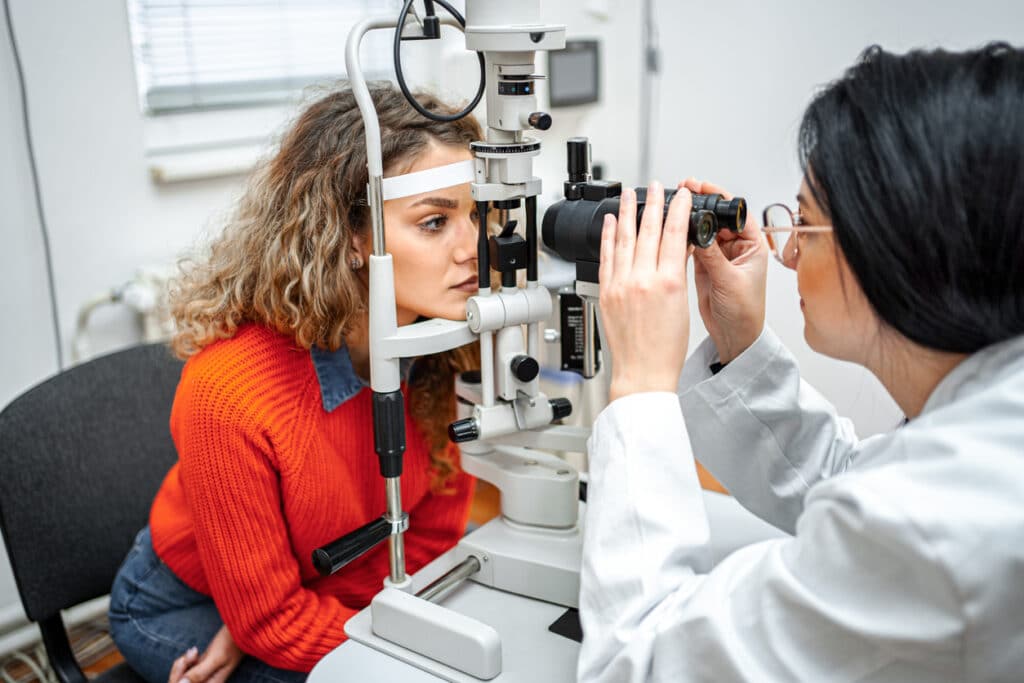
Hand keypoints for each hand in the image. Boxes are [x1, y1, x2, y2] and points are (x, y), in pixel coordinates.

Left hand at [168, 625, 243, 682]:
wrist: (241, 629)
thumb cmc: (232, 643)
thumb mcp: (216, 657)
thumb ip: (199, 673)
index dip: (179, 679)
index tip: (185, 661)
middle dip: (179, 670)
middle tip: (191, 654)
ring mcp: (203, 676)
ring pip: (182, 677)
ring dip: (183, 664)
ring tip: (194, 651)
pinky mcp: (201, 668)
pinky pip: (185, 670)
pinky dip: (186, 660)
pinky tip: (194, 651)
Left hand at [600, 182, 692, 401]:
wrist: (643, 372)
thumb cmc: (665, 348)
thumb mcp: (682, 304)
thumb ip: (678, 272)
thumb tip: (678, 248)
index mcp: (667, 282)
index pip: (675, 235)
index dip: (679, 210)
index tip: (682, 195)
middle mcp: (641, 280)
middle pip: (649, 231)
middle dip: (653, 204)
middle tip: (656, 186)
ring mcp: (620, 285)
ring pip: (625, 239)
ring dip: (629, 212)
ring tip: (630, 193)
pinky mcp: (606, 292)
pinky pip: (606, 257)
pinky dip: (608, 237)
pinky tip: (611, 222)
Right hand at [684, 179, 767, 363]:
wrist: (734, 337)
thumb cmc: (745, 313)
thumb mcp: (729, 281)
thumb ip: (713, 257)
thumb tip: (698, 233)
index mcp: (752, 245)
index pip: (735, 212)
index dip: (718, 197)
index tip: (700, 187)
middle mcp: (736, 247)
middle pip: (716, 217)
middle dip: (699, 204)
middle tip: (681, 193)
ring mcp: (719, 255)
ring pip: (703, 229)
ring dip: (689, 219)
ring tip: (672, 208)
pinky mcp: (705, 265)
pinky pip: (692, 244)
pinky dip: (682, 236)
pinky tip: (671, 230)